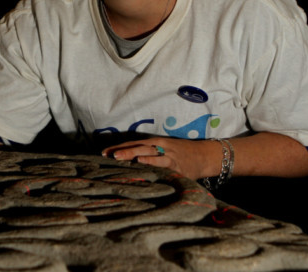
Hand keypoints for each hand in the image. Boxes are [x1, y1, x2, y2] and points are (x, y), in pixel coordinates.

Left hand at [102, 137, 219, 179]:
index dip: (119, 148)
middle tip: (108, 155)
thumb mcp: (164, 150)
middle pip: (138, 147)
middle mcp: (160, 146)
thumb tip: (129, 163)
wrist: (204, 156)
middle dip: (123, 151)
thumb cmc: (181, 154)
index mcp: (155, 142)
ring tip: (120, 157)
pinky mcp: (176, 165)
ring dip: (134, 155)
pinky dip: (152, 162)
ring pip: (148, 153)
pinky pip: (162, 163)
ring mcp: (168, 155)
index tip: (104, 153)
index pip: (134, 144)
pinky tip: (142, 163)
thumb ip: (149, 155)